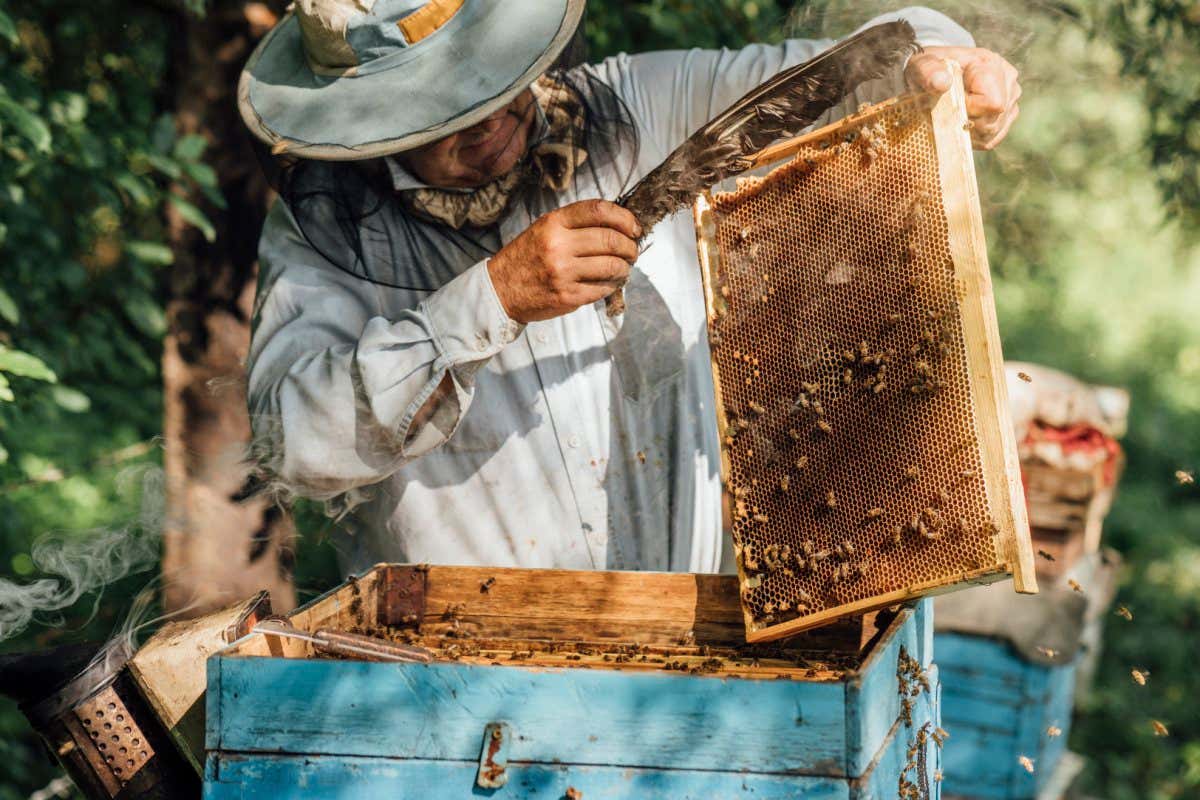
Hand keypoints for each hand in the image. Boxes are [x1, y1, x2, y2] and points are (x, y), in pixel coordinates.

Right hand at [488, 200, 640, 322]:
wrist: (501, 290)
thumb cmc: (526, 258)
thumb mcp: (544, 229)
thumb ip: (575, 224)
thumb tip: (616, 225)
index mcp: (554, 223)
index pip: (598, 210)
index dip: (624, 217)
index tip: (634, 227)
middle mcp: (558, 245)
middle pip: (610, 239)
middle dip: (630, 246)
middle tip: (632, 251)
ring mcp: (563, 272)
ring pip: (612, 265)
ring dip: (625, 267)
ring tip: (623, 268)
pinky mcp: (568, 296)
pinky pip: (602, 288)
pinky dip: (612, 285)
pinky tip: (610, 282)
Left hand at [905, 46, 1020, 150]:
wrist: (932, 75)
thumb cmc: (927, 71)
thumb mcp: (920, 67)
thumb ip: (928, 72)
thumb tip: (941, 82)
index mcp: (989, 64)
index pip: (992, 102)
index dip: (968, 111)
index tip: (949, 104)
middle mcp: (1007, 78)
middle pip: (993, 121)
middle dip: (967, 123)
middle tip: (947, 112)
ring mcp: (1011, 97)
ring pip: (993, 131)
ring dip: (969, 132)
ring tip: (953, 116)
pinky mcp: (1007, 114)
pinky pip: (992, 138)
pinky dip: (974, 137)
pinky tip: (961, 123)